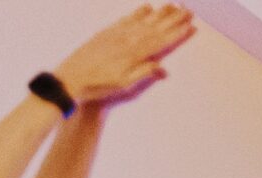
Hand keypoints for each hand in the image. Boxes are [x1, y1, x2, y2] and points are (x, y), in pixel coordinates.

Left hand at [55, 6, 196, 107]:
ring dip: (159, 13)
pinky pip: (126, 19)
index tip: (190, 26)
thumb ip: (144, 72)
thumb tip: (163, 68)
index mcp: (134, 54)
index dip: (176, 33)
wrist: (71, 77)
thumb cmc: (98, 84)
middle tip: (187, 10)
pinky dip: (138, 12)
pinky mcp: (106, 32)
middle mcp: (127, 40)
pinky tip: (147, 8)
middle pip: (155, 27)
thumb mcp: (124, 84)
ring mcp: (116, 34)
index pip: (161, 41)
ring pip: (143, 20)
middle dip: (173, 19)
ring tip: (172, 5)